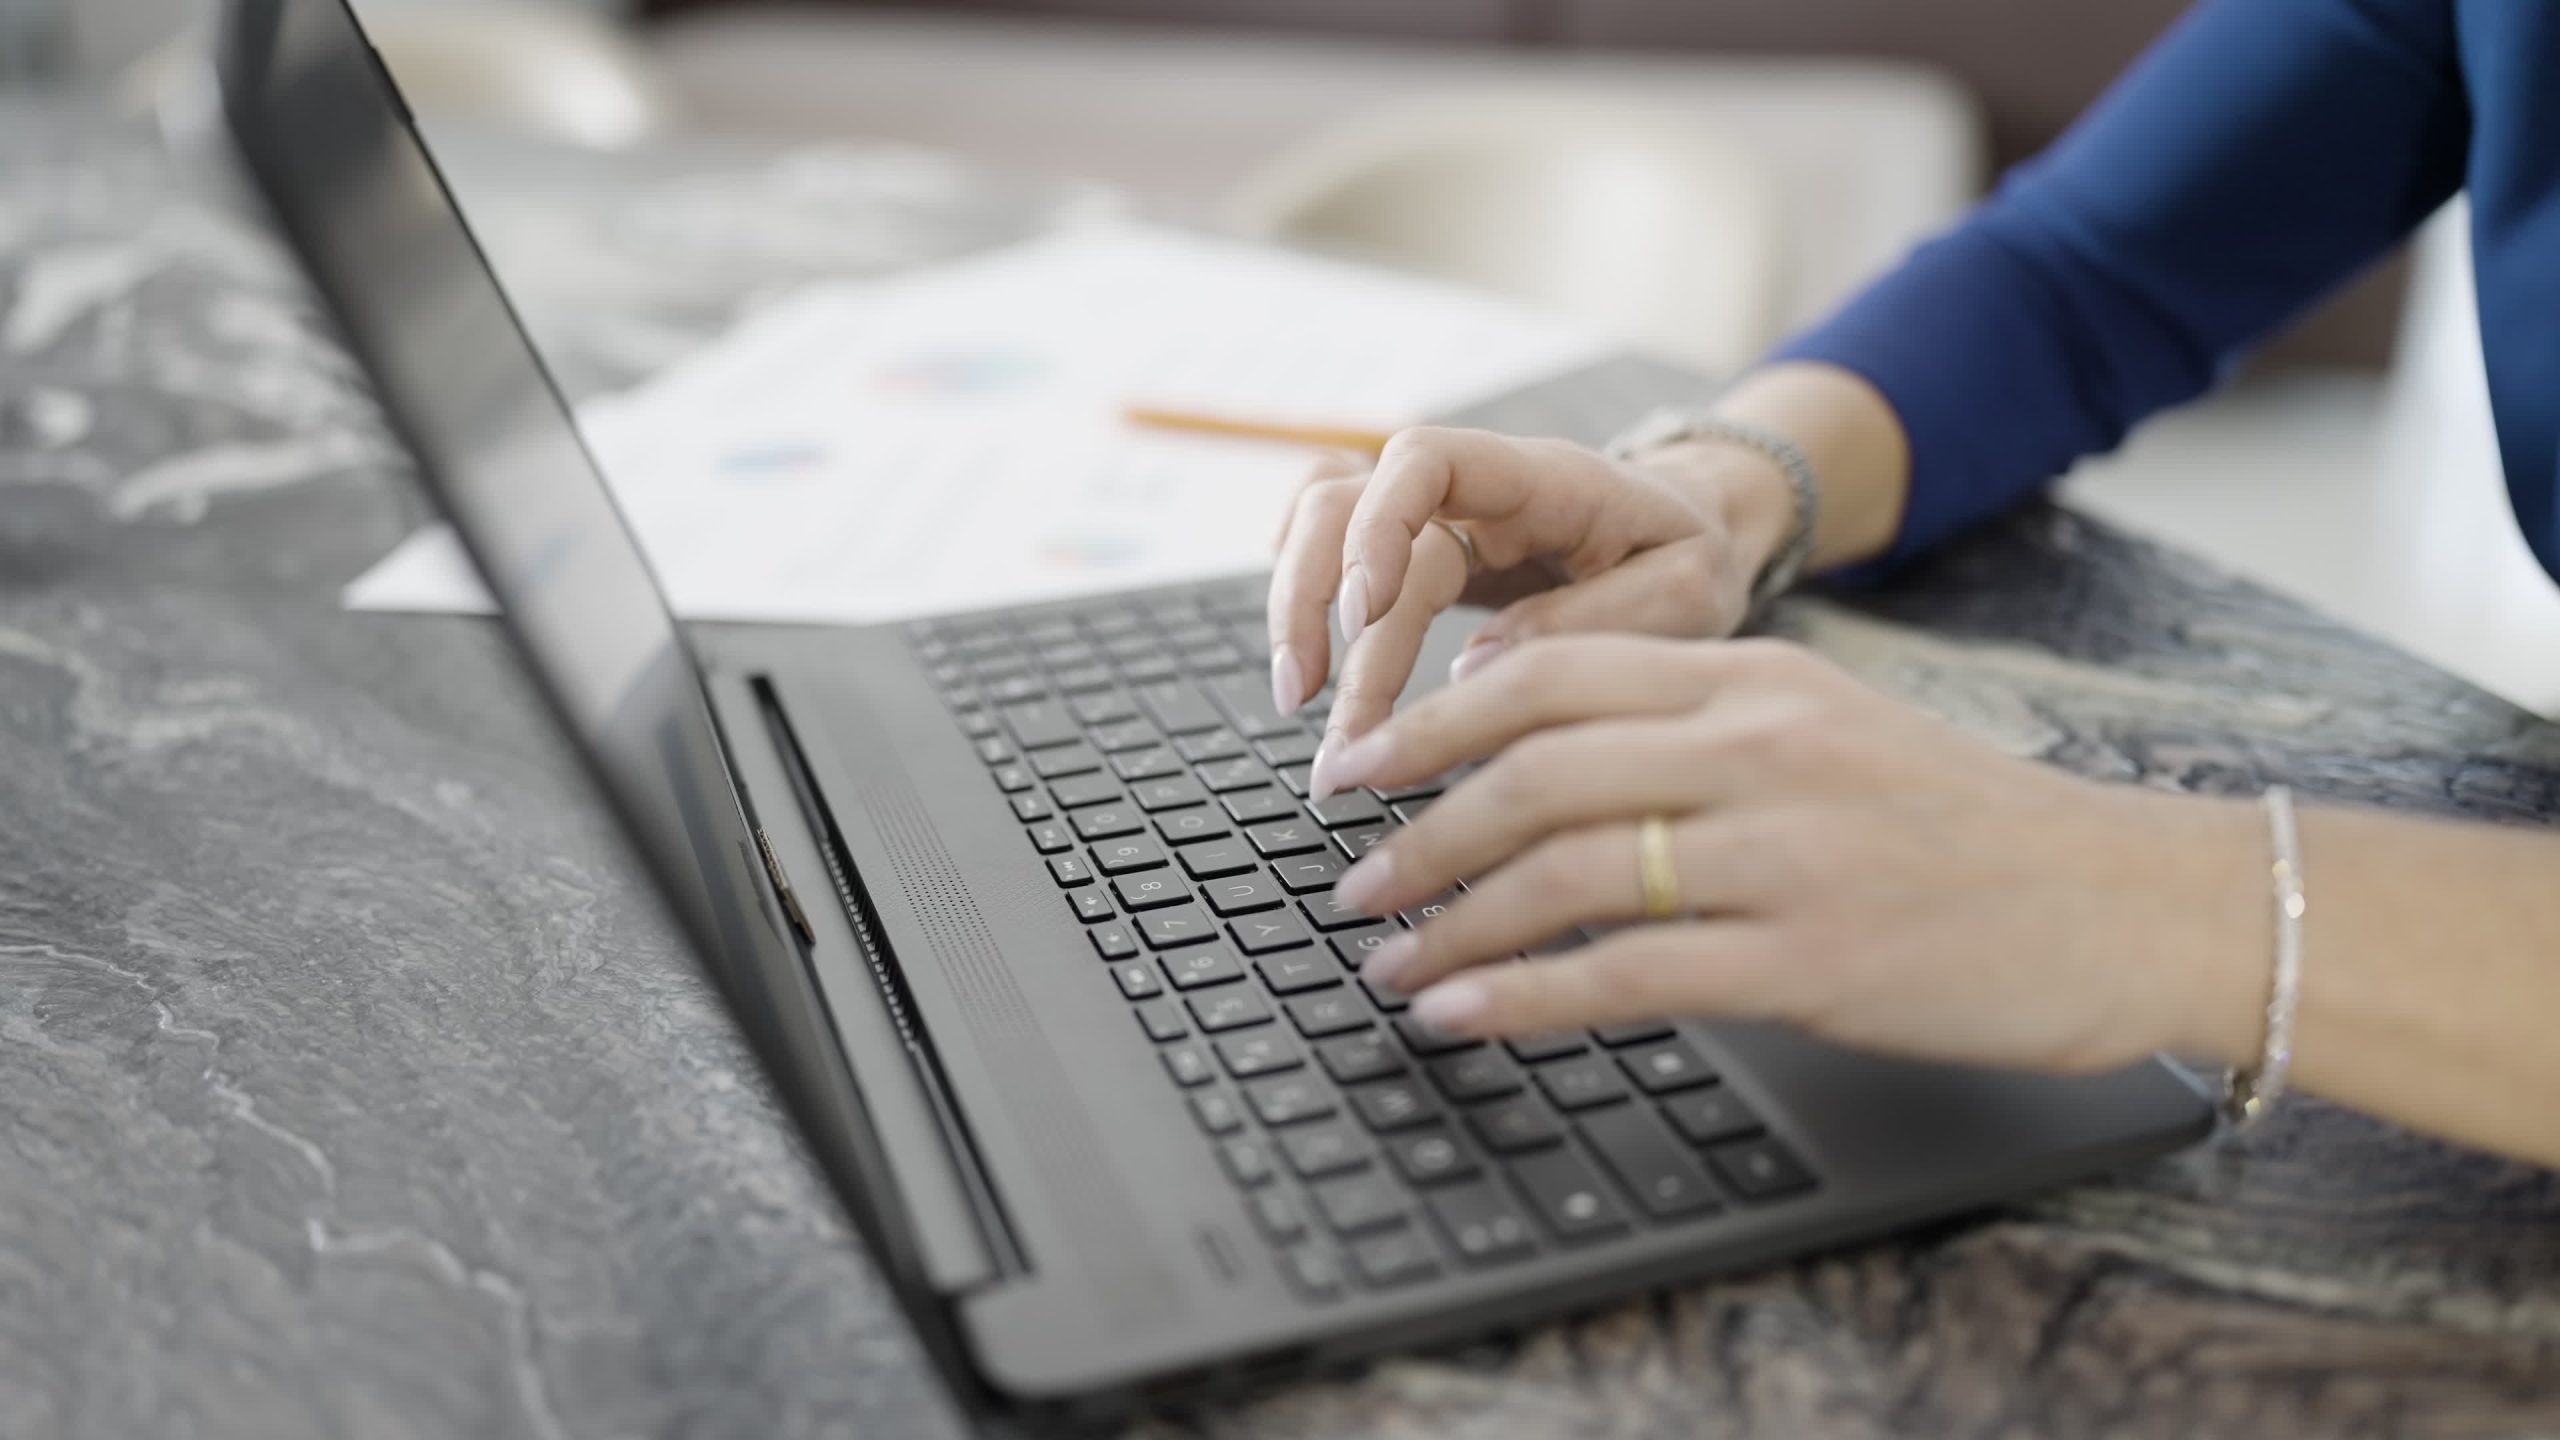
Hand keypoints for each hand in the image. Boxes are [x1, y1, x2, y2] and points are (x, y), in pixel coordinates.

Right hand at [1263, 427, 1797, 794]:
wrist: (1693, 530)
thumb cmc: (1689, 557)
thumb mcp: (1687, 593)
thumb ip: (1592, 621)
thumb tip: (1473, 666)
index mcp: (1540, 478)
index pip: (1424, 460)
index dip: (1378, 528)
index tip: (1365, 617)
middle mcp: (1471, 486)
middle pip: (1351, 509)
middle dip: (1319, 608)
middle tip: (1317, 713)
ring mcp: (1437, 513)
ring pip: (1322, 521)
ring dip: (1295, 605)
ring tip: (1297, 699)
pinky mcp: (1420, 547)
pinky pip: (1331, 536)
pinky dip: (1301, 582)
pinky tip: (1303, 647)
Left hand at [1318, 635, 2268, 1075]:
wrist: (2128, 903)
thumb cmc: (1970, 827)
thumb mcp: (1832, 730)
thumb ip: (1700, 727)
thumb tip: (1545, 758)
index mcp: (1755, 677)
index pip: (1550, 671)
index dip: (1430, 717)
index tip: (1358, 765)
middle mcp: (1758, 747)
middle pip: (1532, 766)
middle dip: (1415, 825)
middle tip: (1348, 872)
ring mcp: (1781, 853)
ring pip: (1560, 871)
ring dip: (1449, 920)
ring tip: (1388, 957)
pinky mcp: (1806, 960)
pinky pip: (1623, 974)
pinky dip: (1520, 998)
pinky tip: (1464, 1016)